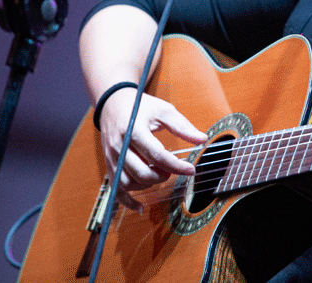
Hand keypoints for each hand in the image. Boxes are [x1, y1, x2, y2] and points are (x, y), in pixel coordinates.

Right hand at [98, 88, 206, 210]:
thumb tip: (202, 139)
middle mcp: (120, 147)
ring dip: (148, 185)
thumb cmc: (141, 107)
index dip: (176, 166)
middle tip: (174, 168)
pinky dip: (127, 201)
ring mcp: (112, 158)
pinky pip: (116, 189)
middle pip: (142, 173)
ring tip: (160, 174)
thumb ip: (182, 126)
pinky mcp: (109, 165)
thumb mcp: (163, 110)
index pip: (156, 155)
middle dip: (162, 176)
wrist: (113, 104)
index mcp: (134, 131)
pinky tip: (141, 207)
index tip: (191, 170)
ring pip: (128, 183)